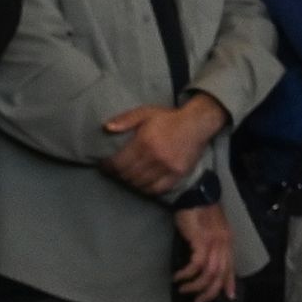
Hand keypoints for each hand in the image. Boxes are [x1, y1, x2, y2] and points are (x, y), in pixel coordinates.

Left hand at [101, 93, 223, 197]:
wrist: (197, 123)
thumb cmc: (169, 118)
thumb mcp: (145, 112)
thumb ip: (125, 119)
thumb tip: (106, 128)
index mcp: (144, 143)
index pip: (118, 163)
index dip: (108, 167)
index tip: (104, 166)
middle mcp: (155, 158)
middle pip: (128, 175)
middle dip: (118, 175)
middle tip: (116, 171)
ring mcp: (167, 168)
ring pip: (140, 184)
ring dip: (131, 182)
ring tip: (128, 177)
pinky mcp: (178, 174)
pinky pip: (157, 189)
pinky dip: (146, 189)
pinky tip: (143, 184)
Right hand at [170, 201, 234, 301]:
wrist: (194, 194)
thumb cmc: (198, 212)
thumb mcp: (209, 230)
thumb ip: (211, 246)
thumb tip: (204, 264)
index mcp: (227, 242)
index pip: (231, 267)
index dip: (229, 283)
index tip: (228, 297)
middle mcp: (224, 244)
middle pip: (220, 275)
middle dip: (209, 292)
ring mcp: (214, 242)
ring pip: (209, 273)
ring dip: (195, 286)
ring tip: (183, 289)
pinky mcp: (201, 240)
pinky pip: (197, 264)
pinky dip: (187, 274)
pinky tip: (178, 277)